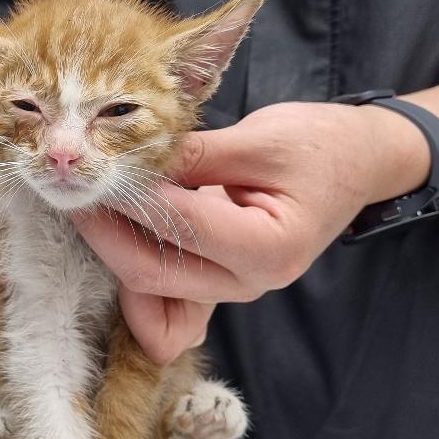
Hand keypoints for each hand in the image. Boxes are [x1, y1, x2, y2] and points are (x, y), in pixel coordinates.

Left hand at [72, 100, 430, 303]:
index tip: (93, 171)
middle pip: (154, 274)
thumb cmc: (322, 145)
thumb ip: (196, 155)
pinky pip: (169, 300)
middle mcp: (252, 280)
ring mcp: (237, 289)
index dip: (128, 198)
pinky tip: (113, 240)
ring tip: (86, 213)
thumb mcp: (261, 137)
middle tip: (74, 195)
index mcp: (270, 245)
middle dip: (105, 234)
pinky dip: (136, 278)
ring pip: (153, 292)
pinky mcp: (223, 284)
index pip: (178, 225)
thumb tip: (134, 160)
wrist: (363, 163)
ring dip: (113, 256)